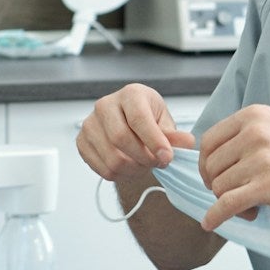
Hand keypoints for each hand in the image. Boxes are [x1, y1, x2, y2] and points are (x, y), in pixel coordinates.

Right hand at [77, 83, 195, 183]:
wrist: (126, 119)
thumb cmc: (147, 117)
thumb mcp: (164, 121)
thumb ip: (174, 135)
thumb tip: (187, 143)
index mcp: (130, 94)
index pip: (138, 119)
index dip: (154, 141)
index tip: (167, 157)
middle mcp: (105, 105)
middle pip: (120, 139)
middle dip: (143, 158)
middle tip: (157, 163)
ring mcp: (89, 124)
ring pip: (111, 158)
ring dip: (133, 170)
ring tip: (144, 165)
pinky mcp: (82, 142)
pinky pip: (102, 168)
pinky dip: (120, 175)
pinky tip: (129, 167)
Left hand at [197, 105, 269, 230]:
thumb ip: (249, 137)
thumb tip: (218, 159)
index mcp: (254, 116)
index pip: (209, 141)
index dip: (208, 164)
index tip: (215, 177)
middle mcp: (254, 133)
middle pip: (212, 166)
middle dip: (219, 186)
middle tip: (239, 197)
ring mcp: (262, 159)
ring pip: (220, 187)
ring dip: (229, 202)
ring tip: (253, 205)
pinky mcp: (269, 186)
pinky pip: (227, 204)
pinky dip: (216, 217)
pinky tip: (212, 223)